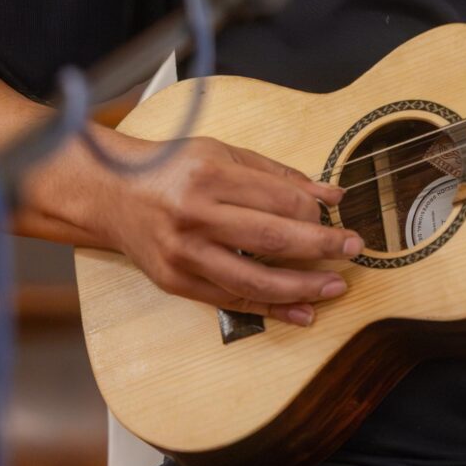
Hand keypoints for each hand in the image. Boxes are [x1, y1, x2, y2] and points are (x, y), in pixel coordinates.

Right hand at [95, 132, 363, 326]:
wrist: (112, 194)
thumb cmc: (173, 169)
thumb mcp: (225, 155)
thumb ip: (280, 175)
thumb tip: (333, 194)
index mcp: (210, 176)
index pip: (278, 199)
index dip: (314, 211)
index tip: (336, 216)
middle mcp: (195, 217)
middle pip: (271, 239)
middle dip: (320, 248)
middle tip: (353, 249)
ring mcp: (184, 254)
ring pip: (254, 279)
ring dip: (302, 287)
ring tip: (336, 286)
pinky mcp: (177, 282)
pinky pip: (232, 300)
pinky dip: (272, 309)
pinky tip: (302, 311)